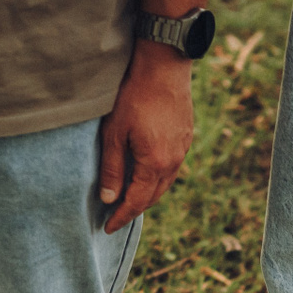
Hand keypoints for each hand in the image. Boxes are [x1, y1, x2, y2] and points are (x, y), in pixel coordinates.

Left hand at [97, 40, 195, 234]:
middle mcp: (173, 161)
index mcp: (155, 163)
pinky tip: (146, 174)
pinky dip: (157, 178)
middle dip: (134, 209)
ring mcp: (182, 149)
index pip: (137, 202)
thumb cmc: (134, 95)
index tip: (107, 228)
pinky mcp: (185, 137)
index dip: (121, 217)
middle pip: (153, 196)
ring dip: (147, 195)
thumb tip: (109, 200)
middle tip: (115, 216)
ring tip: (129, 199)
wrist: (164, 64)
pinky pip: (171, 168)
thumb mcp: (114, 133)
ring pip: (164, 183)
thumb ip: (111, 169)